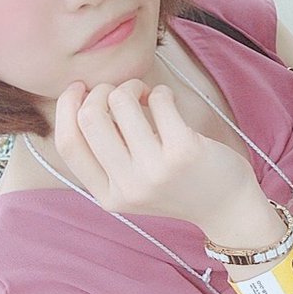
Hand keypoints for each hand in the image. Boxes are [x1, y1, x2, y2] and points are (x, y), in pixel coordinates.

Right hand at [54, 80, 261, 235]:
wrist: (226, 207)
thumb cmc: (178, 185)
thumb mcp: (132, 185)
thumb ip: (106, 156)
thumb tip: (82, 100)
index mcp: (108, 196)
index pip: (68, 145)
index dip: (66, 108)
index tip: (78, 89)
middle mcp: (128, 187)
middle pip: (90, 118)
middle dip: (102, 91)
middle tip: (122, 91)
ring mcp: (155, 170)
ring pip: (121, 102)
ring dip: (133, 86)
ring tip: (147, 95)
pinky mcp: (183, 151)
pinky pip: (158, 99)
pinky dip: (160, 91)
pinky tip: (167, 101)